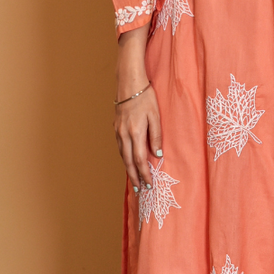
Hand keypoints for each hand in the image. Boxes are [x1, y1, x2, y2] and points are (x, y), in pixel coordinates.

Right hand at [114, 28, 162, 193]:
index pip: (140, 160)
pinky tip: (128, 162)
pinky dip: (124, 158)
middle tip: (139, 191)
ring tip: (134, 181)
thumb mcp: (155, 116)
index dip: (144, 174)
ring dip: (128, 169)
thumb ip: (156, 136)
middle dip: (134, 177)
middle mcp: (123, 134)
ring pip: (122, 156)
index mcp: (135, 132)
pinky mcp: (116, 127)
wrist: (129, 82)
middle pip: (128, 162)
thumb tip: (157, 154)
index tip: (149, 185)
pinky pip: (120, 147)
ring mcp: (117, 131)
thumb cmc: (145, 97)